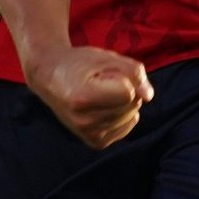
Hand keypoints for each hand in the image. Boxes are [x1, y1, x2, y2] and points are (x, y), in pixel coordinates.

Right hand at [23, 45, 153, 149]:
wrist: (49, 77)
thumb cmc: (78, 63)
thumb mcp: (105, 57)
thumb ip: (133, 72)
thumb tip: (149, 95)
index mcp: (82, 98)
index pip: (128, 93)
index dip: (123, 78)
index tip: (104, 73)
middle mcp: (84, 121)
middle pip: (131, 105)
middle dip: (125, 89)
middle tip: (101, 81)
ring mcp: (88, 134)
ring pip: (131, 116)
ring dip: (123, 102)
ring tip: (100, 92)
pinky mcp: (94, 142)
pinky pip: (126, 127)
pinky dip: (123, 115)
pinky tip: (105, 106)